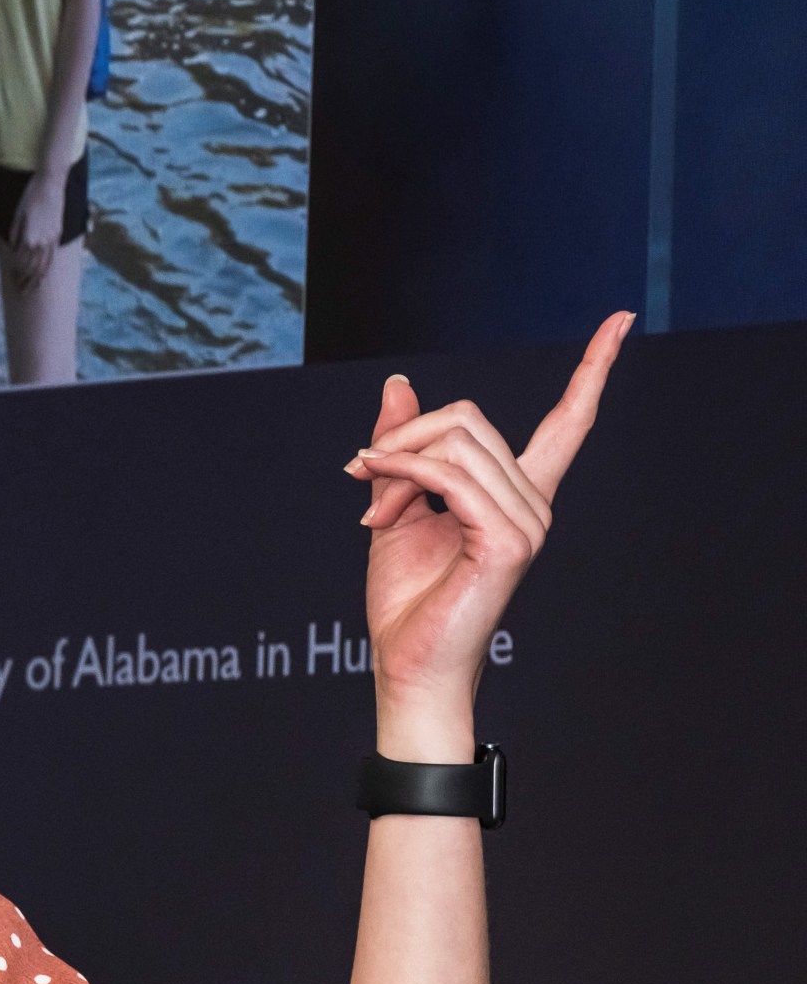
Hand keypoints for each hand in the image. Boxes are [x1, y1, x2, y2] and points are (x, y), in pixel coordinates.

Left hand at [5, 167, 65, 291]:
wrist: (51, 184)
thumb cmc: (30, 196)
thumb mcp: (17, 215)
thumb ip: (15, 235)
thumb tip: (13, 251)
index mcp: (29, 239)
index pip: (20, 264)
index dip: (15, 274)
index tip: (11, 281)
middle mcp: (41, 243)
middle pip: (32, 270)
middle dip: (25, 282)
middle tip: (20, 292)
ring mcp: (51, 240)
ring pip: (43, 267)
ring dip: (36, 281)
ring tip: (30, 290)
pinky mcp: (57, 236)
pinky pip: (51, 258)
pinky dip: (46, 270)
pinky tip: (43, 275)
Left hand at [346, 311, 633, 713]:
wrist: (407, 663)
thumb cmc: (407, 600)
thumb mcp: (396, 507)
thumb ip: (401, 448)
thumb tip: (399, 385)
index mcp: (516, 495)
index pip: (569, 422)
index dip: (594, 368)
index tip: (621, 320)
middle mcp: (533, 504)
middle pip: (470, 419)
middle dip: (406, 438)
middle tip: (362, 476)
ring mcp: (527, 523)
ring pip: (457, 443)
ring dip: (395, 462)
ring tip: (366, 503)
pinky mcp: (508, 541)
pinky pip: (450, 477)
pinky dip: (404, 473)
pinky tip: (375, 497)